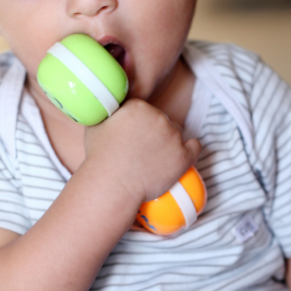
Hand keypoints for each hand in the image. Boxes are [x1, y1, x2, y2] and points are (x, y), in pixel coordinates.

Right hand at [83, 98, 199, 206]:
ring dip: (169, 143)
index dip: (140, 124)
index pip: (146, 110)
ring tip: (153, 160)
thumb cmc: (100, 158)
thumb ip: (106, 110)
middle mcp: (158, 117)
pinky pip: (195, 147)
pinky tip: (181, 155)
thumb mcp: (95, 124)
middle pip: (163, 120)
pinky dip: (190, 150)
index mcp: (138, 106)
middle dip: (155, 133)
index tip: (134, 137)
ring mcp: (173, 136)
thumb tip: (108, 104)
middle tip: (142, 152)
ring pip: (176, 134)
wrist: (112, 185)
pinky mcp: (183, 156)